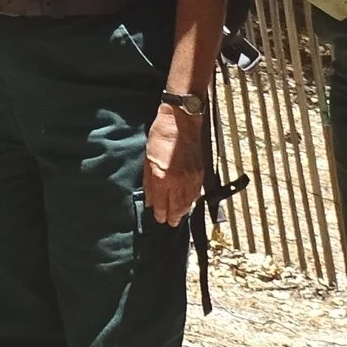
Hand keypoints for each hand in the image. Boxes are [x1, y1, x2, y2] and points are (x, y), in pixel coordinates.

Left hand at [143, 101, 202, 226]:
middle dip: (173, 217)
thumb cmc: (160, 137)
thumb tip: (149, 200)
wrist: (181, 122)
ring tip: (178, 217)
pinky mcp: (200, 173)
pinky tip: (188, 203)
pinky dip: (192, 200)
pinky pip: (196, 193)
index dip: (160, 213)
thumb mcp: (147, 159)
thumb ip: (148, 183)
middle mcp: (178, 181)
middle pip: (177, 207)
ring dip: (183, 211)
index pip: (161, 203)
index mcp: (162, 177)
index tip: (158, 218)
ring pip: (189, 202)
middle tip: (170, 223)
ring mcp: (191, 178)